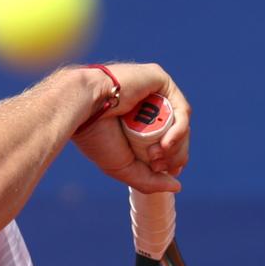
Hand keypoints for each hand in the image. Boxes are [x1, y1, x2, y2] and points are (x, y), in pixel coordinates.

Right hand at [72, 63, 190, 192]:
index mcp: (137, 122)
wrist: (82, 108)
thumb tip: (177, 186)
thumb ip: (149, 180)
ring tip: (157, 154)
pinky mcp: (159, 79)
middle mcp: (147, 105)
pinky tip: (167, 143)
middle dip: (175, 154)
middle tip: (158, 165)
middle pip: (177, 132)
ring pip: (181, 122)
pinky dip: (180, 129)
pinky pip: (181, 108)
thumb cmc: (96, 136)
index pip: (167, 141)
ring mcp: (154, 91)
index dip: (174, 158)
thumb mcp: (124, 167)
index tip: (169, 171)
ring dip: (176, 145)